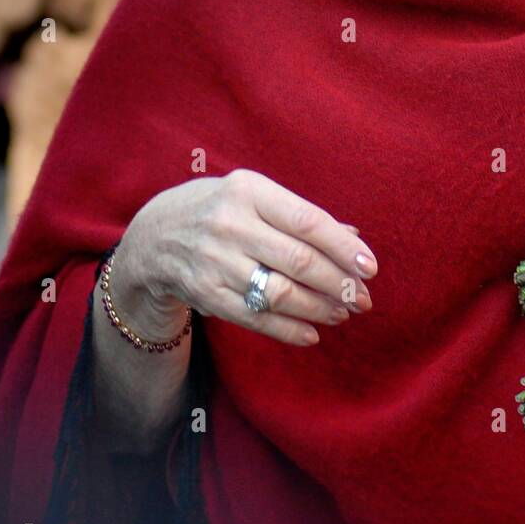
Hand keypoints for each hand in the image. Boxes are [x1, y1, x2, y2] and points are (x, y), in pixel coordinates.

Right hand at [111, 169, 377, 347]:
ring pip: (279, 292)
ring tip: (342, 313)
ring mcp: (215, 261)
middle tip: (363, 298)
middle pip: (298, 260)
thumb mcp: (256, 197)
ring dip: (319, 308)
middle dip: (338, 283)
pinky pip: (255, 317)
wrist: (155, 236)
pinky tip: (312, 333)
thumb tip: (353, 238)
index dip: (343, 247)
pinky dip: (288, 329)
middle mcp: (230, 224)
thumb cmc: (222, 211)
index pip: (307, 221)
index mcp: (249, 191)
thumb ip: (302, 216)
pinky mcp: (205, 293)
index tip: (370, 267)